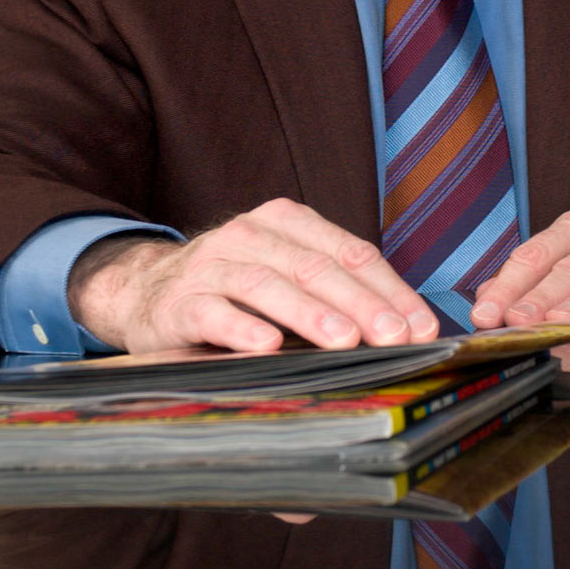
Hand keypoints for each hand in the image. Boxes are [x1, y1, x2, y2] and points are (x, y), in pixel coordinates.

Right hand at [70, 199, 441, 354]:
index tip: (422, 326)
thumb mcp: (287, 276)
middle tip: (395, 337)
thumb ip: (337, 293)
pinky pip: (214, 313)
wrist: (147, 291)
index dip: (390, 289)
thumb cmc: (236, 289)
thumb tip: (405, 330)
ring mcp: (212, 266)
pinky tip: (267, 346)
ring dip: (310, 314)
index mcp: (287, 222)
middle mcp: (250, 235)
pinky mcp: (180, 303)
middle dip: (361, 304)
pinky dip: (241, 328)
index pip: (350, 252)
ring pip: (268, 285)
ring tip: (344, 342)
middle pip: (315, 267)